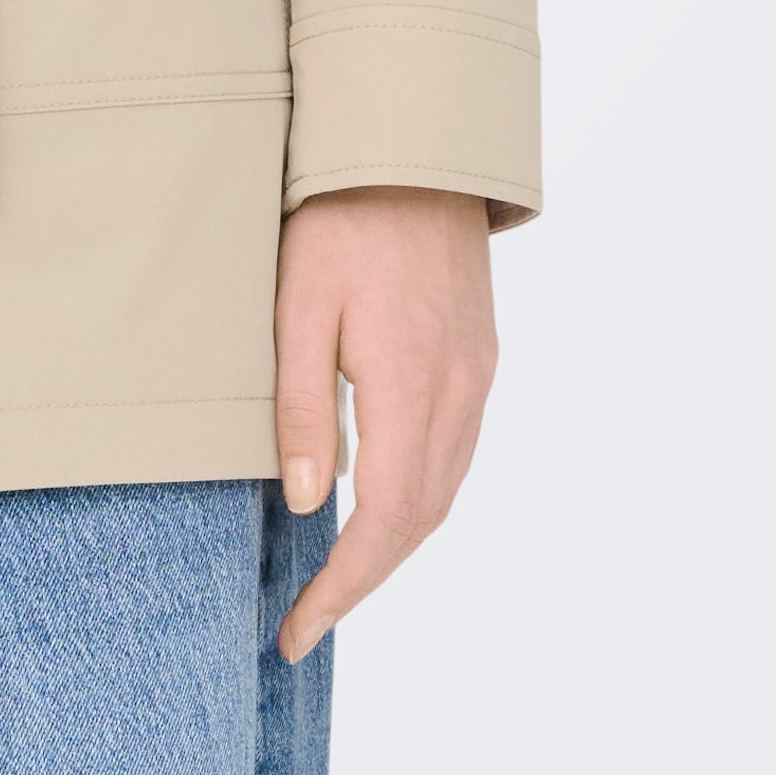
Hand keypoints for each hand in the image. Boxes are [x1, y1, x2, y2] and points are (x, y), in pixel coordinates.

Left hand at [272, 184, 497, 663]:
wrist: (413, 144)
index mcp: (412, 381)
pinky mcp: (478, 356)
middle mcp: (459, 389)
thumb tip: (309, 505)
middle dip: (365, 580)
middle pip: (423, 518)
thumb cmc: (339, 214)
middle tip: (304, 621)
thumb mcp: (297, 304)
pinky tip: (379, 505)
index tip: (297, 630)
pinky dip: (418, 497)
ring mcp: (477, 374)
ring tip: (333, 579)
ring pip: (445, 490)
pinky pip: (455, 452)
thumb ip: (303, 406)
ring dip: (394, 545)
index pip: (387, 519)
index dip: (344, 586)